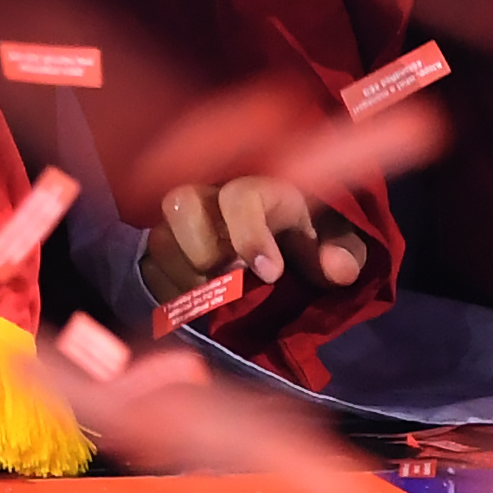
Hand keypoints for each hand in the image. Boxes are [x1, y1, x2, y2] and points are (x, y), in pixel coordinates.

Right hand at [144, 175, 367, 343]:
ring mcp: (180, 221)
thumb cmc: (311, 239)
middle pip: (181, 203)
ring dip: (186, 276)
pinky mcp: (160, 248)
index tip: (270, 274)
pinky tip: (196, 304)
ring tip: (216, 297)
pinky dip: (169, 291)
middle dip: (204, 250)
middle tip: (232, 280)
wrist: (285, 246)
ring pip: (159, 239)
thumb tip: (337, 268)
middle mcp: (211, 195)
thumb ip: (344, 254)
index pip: (240, 196)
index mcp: (260, 188)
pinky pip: (147, 269)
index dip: (250, 235)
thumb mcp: (336, 244)